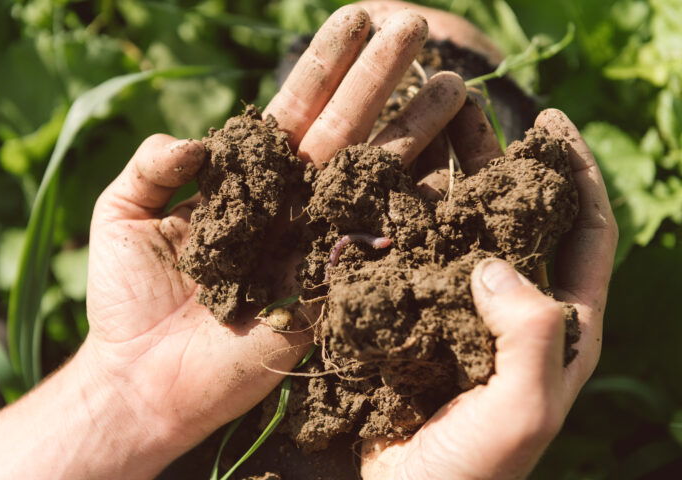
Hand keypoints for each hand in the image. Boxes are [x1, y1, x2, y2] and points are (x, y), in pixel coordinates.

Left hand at [83, 4, 467, 475]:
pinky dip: (414, 209)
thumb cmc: (127, 298)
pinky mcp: (328, 290)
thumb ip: (153, 165)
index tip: (359, 16)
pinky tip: (450, 169)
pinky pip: (378, 244)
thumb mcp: (121, 213)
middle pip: (346, 129)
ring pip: (373, 177)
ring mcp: (315, 243)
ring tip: (450, 83)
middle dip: (381, 79)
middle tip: (416, 27)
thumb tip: (198, 139)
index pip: (295, 108)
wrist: (143, 378)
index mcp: (248, 179)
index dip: (327, 64)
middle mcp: (291, 204)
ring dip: (413, 129)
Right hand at [360, 109, 617, 478]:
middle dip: (494, 159)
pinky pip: (406, 257)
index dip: (575, 174)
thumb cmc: (473, 472)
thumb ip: (530, 335)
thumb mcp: (521, 411)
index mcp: (558, 324)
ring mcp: (459, 310)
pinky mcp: (413, 318)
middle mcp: (510, 308)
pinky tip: (372, 195)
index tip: (550, 122)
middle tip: (462, 106)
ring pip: (453, 228)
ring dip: (437, 181)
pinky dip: (392, 224)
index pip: (584, 232)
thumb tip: (492, 263)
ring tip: (412, 134)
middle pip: (511, 215)